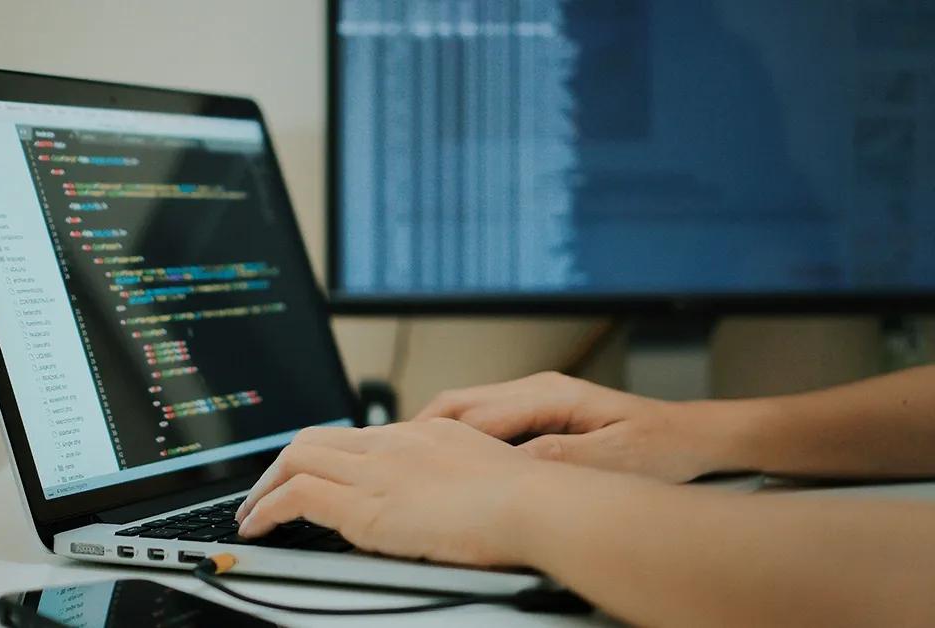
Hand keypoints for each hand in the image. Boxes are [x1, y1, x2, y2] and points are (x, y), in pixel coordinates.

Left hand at [233, 419, 577, 566]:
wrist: (536, 504)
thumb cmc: (530, 500)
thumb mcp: (491, 473)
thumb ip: (462, 478)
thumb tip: (455, 498)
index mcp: (424, 434)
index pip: (357, 436)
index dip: (324, 456)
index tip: (311, 475)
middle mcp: (394, 443)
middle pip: (316, 438)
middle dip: (282, 465)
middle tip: (266, 492)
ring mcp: (378, 470)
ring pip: (297, 459)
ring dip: (265, 488)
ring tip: (251, 514)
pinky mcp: (367, 504)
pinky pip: (297, 495)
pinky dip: (269, 508)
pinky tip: (260, 527)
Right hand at [412, 372, 741, 481]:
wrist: (697, 439)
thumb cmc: (662, 447)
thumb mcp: (609, 458)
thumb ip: (557, 458)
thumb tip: (508, 462)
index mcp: (549, 394)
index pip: (475, 415)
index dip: (438, 440)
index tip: (409, 460)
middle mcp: (538, 388)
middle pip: (460, 401)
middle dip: (421, 428)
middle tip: (390, 457)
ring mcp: (538, 398)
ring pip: (469, 408)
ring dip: (438, 433)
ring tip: (411, 461)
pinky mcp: (543, 413)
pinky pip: (487, 421)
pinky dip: (461, 438)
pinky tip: (453, 463)